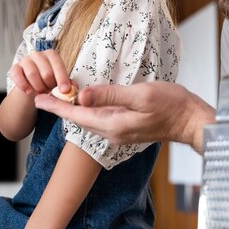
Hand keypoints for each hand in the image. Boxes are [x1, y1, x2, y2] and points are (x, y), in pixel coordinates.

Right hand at [10, 49, 70, 95]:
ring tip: (42, 93)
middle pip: (46, 72)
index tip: (65, 90)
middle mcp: (38, 54)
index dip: (62, 79)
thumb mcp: (60, 81)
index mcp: (52, 55)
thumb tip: (74, 87)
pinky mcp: (15, 68)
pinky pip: (17, 76)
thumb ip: (68, 83)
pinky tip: (29, 92)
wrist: (33, 86)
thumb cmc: (49, 81)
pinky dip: (24, 85)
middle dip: (50, 86)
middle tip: (51, 93)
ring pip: (32, 74)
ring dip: (38, 87)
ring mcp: (26, 60)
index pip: (58, 65)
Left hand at [35, 81, 215, 152]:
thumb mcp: (141, 95)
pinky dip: (88, 110)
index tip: (38, 100)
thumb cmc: (172, 106)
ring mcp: (120, 132)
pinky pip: (101, 119)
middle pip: (80, 119)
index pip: (77, 115)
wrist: (191, 121)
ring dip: (73, 109)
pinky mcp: (127, 128)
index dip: (56, 106)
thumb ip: (111, 95)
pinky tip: (85, 102)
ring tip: (57, 97)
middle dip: (60, 107)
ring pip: (89, 120)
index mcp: (113, 125)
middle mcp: (113, 132)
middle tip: (41, 96)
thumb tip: (82, 96)